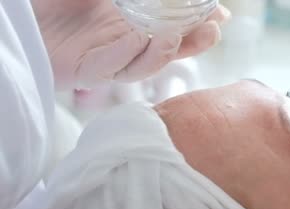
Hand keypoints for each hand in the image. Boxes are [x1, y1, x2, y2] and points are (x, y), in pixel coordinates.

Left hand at [32, 0, 229, 88]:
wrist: (19, 14)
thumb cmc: (59, 2)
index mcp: (134, 23)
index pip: (176, 27)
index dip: (199, 23)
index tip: (220, 14)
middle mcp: (126, 44)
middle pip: (168, 51)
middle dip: (193, 43)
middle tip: (213, 31)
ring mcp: (107, 59)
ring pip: (144, 64)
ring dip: (165, 52)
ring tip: (179, 35)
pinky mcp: (86, 71)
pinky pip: (112, 66)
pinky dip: (128, 52)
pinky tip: (141, 37)